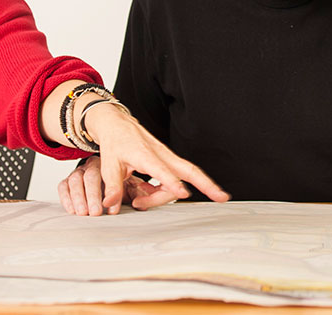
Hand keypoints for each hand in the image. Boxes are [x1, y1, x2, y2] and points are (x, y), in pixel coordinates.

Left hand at [57, 103, 227, 215]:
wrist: (118, 125)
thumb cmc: (115, 143)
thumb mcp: (108, 165)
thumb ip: (112, 187)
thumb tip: (111, 206)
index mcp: (146, 155)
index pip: (163, 171)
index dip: (173, 184)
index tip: (183, 193)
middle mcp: (162, 156)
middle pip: (190, 171)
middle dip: (207, 184)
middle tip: (222, 198)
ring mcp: (167, 158)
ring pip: (184, 177)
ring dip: (170, 195)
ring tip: (140, 202)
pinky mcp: (167, 161)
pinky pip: (176, 177)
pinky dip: (170, 189)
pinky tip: (151, 195)